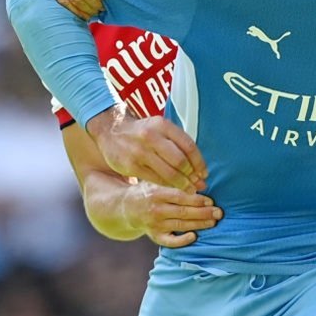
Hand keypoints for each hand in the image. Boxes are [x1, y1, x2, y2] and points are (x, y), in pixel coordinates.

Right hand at [88, 108, 206, 191]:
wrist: (111, 130)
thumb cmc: (142, 131)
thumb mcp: (160, 128)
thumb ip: (177, 142)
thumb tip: (199, 165)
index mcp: (162, 125)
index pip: (188, 146)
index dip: (199, 162)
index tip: (204, 173)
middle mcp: (151, 136)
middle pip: (180, 161)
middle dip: (192, 175)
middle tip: (198, 184)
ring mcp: (140, 151)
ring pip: (169, 172)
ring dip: (182, 184)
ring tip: (189, 190)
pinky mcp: (131, 165)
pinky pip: (155, 179)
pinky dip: (168, 185)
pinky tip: (174, 189)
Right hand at [125, 182, 222, 247]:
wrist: (125, 208)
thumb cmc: (147, 191)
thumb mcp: (156, 181)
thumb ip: (174, 181)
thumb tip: (200, 181)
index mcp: (156, 193)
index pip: (180, 197)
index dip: (197, 199)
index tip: (211, 200)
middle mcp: (155, 210)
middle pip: (183, 212)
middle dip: (203, 212)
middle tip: (219, 212)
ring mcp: (155, 224)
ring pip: (180, 225)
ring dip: (199, 224)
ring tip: (213, 222)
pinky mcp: (154, 236)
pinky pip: (169, 241)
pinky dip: (182, 240)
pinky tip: (194, 236)